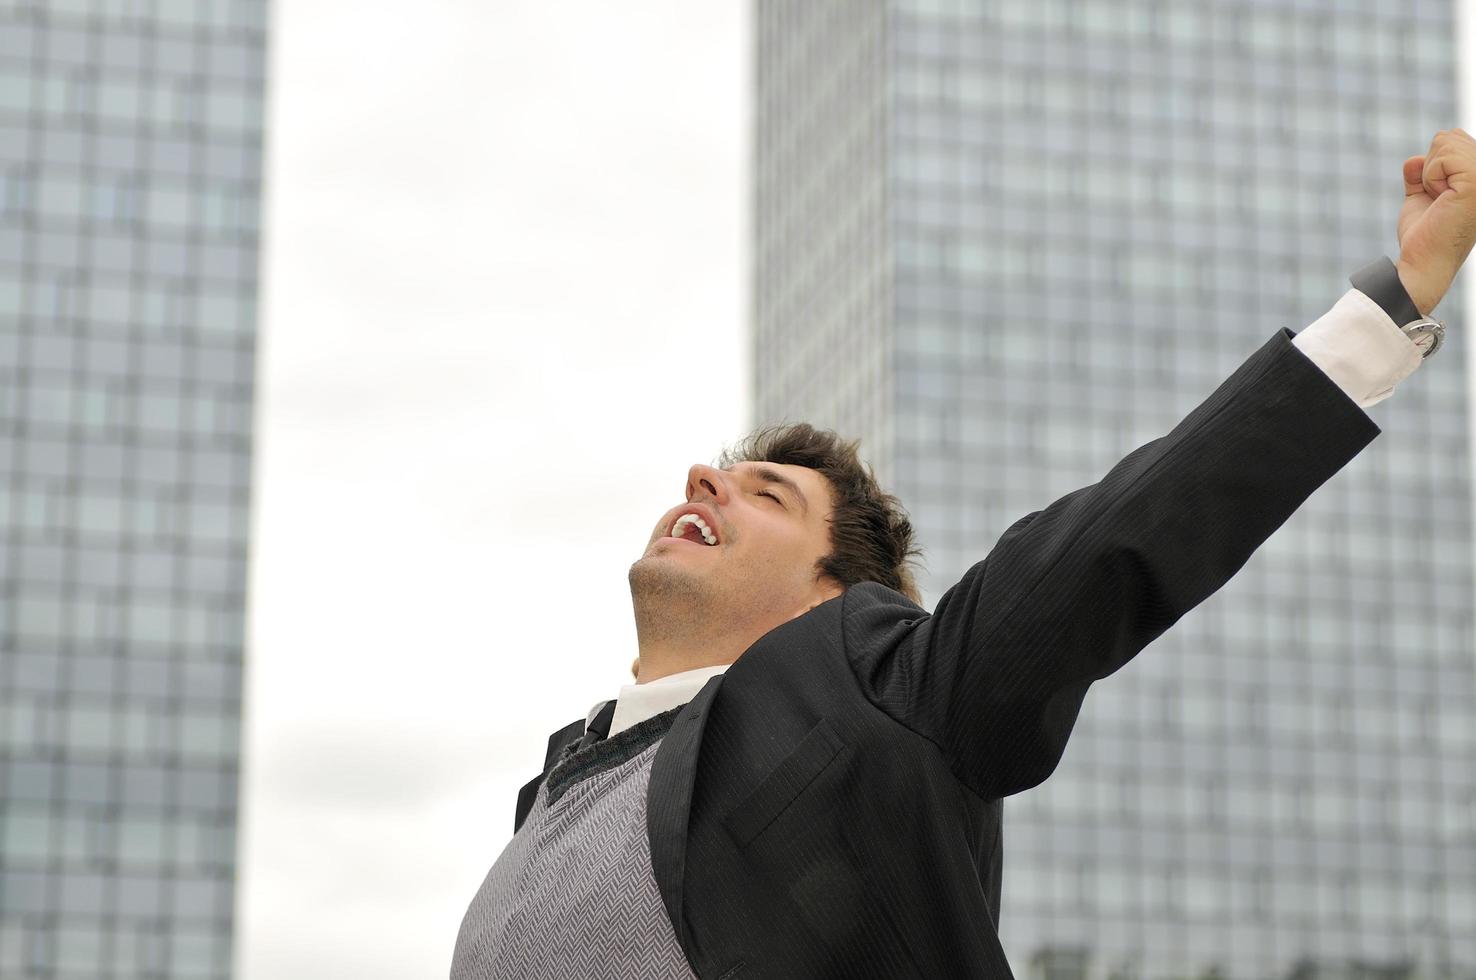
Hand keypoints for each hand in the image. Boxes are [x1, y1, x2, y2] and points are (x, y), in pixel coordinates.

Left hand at [1396, 129, 1475, 314]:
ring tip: (1441, 200)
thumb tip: (1414, 159)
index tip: (1440, 196)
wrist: (1422, 261)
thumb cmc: (1425, 233)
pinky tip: (1440, 199)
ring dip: (1430, 173)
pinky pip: (1442, 157)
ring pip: (1445, 141)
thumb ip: (1421, 174)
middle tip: (1439, 199)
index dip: (1434, 165)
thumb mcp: (1421, 196)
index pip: (1453, 139)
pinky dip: (1430, 178)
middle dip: (1431, 167)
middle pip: (1449, 136)